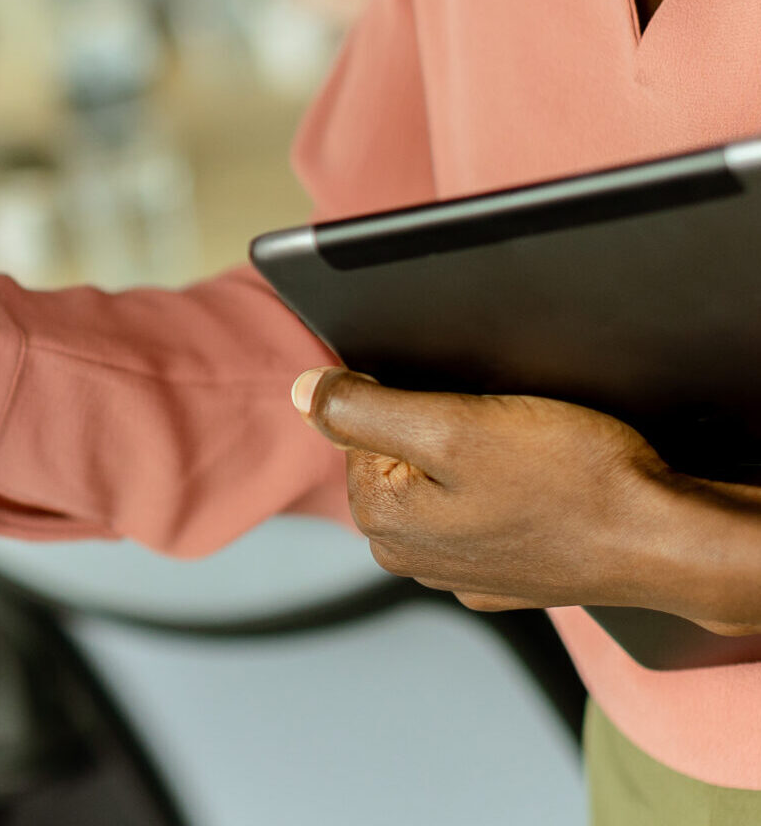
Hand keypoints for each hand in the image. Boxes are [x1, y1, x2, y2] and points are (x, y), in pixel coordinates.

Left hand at [293, 367, 760, 634]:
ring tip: (531, 466)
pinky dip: (511, 496)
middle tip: (508, 440)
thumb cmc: (570, 482)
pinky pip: (488, 513)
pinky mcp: (505, 575)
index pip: (361, 428)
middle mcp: (408, 556)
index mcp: (381, 520)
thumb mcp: (453, 425)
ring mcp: (457, 572)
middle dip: (445, 434)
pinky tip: (544, 496)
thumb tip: (303, 391)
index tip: (469, 415)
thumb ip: (364, 407)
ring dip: (480, 464)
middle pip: (400, 456)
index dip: (416, 404)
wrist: (664, 540)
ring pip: (445, 484)